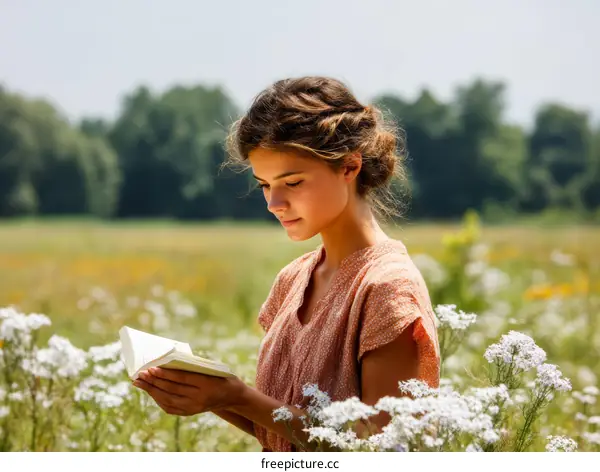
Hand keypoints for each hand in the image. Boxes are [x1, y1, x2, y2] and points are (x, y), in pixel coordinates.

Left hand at [132, 367, 246, 415]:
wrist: (231, 396)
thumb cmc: (220, 376)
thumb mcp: (211, 368)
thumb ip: (192, 366)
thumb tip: (167, 362)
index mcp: (206, 384)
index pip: (181, 379)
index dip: (165, 374)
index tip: (151, 368)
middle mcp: (199, 398)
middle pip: (172, 390)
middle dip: (154, 381)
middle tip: (141, 374)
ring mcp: (194, 408)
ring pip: (168, 400)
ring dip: (152, 390)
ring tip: (139, 382)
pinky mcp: (190, 413)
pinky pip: (170, 407)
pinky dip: (158, 399)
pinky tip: (150, 391)